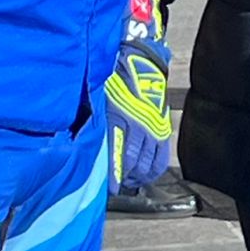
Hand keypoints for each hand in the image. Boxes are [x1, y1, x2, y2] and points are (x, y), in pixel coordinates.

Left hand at [106, 41, 173, 191]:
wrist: (141, 62)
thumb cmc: (114, 79)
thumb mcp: (100, 100)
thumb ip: (97, 124)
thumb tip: (86, 147)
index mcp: (119, 121)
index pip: (116, 157)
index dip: (113, 176)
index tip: (108, 189)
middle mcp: (137, 128)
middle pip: (132, 163)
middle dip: (124, 177)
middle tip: (116, 184)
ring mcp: (152, 129)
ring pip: (147, 164)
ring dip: (137, 175)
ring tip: (129, 180)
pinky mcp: (163, 128)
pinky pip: (160, 156)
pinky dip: (153, 169)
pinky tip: (145, 173)